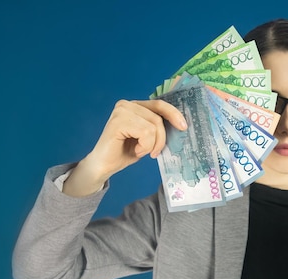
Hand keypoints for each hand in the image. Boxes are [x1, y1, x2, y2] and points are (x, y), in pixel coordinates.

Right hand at [64, 99, 186, 196]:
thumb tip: (180, 124)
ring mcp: (121, 111)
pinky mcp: (118, 121)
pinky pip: (145, 133)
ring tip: (140, 151)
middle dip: (161, 139)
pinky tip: (135, 150)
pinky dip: (145, 146)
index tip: (183, 127)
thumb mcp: (147, 138)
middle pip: (158, 118)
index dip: (174, 114)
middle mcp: (127, 104)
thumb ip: (157, 127)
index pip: (159, 104)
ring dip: (151, 145)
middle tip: (154, 153)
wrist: (104, 166)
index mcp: (135, 106)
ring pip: (153, 126)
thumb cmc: (124, 152)